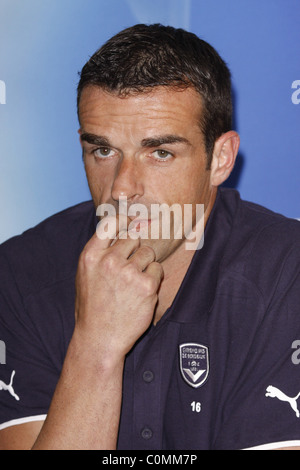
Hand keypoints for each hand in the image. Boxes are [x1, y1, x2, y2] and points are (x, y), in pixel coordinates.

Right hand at [74, 215, 163, 366]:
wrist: (99, 338)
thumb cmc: (93, 305)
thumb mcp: (86, 274)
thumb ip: (102, 251)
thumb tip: (127, 226)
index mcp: (90, 256)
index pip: (110, 223)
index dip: (123, 220)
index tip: (131, 222)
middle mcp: (109, 261)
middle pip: (133, 237)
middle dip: (134, 249)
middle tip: (128, 269)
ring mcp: (128, 273)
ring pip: (147, 252)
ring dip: (144, 264)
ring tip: (133, 283)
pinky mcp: (146, 285)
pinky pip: (157, 269)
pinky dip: (153, 279)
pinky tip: (141, 292)